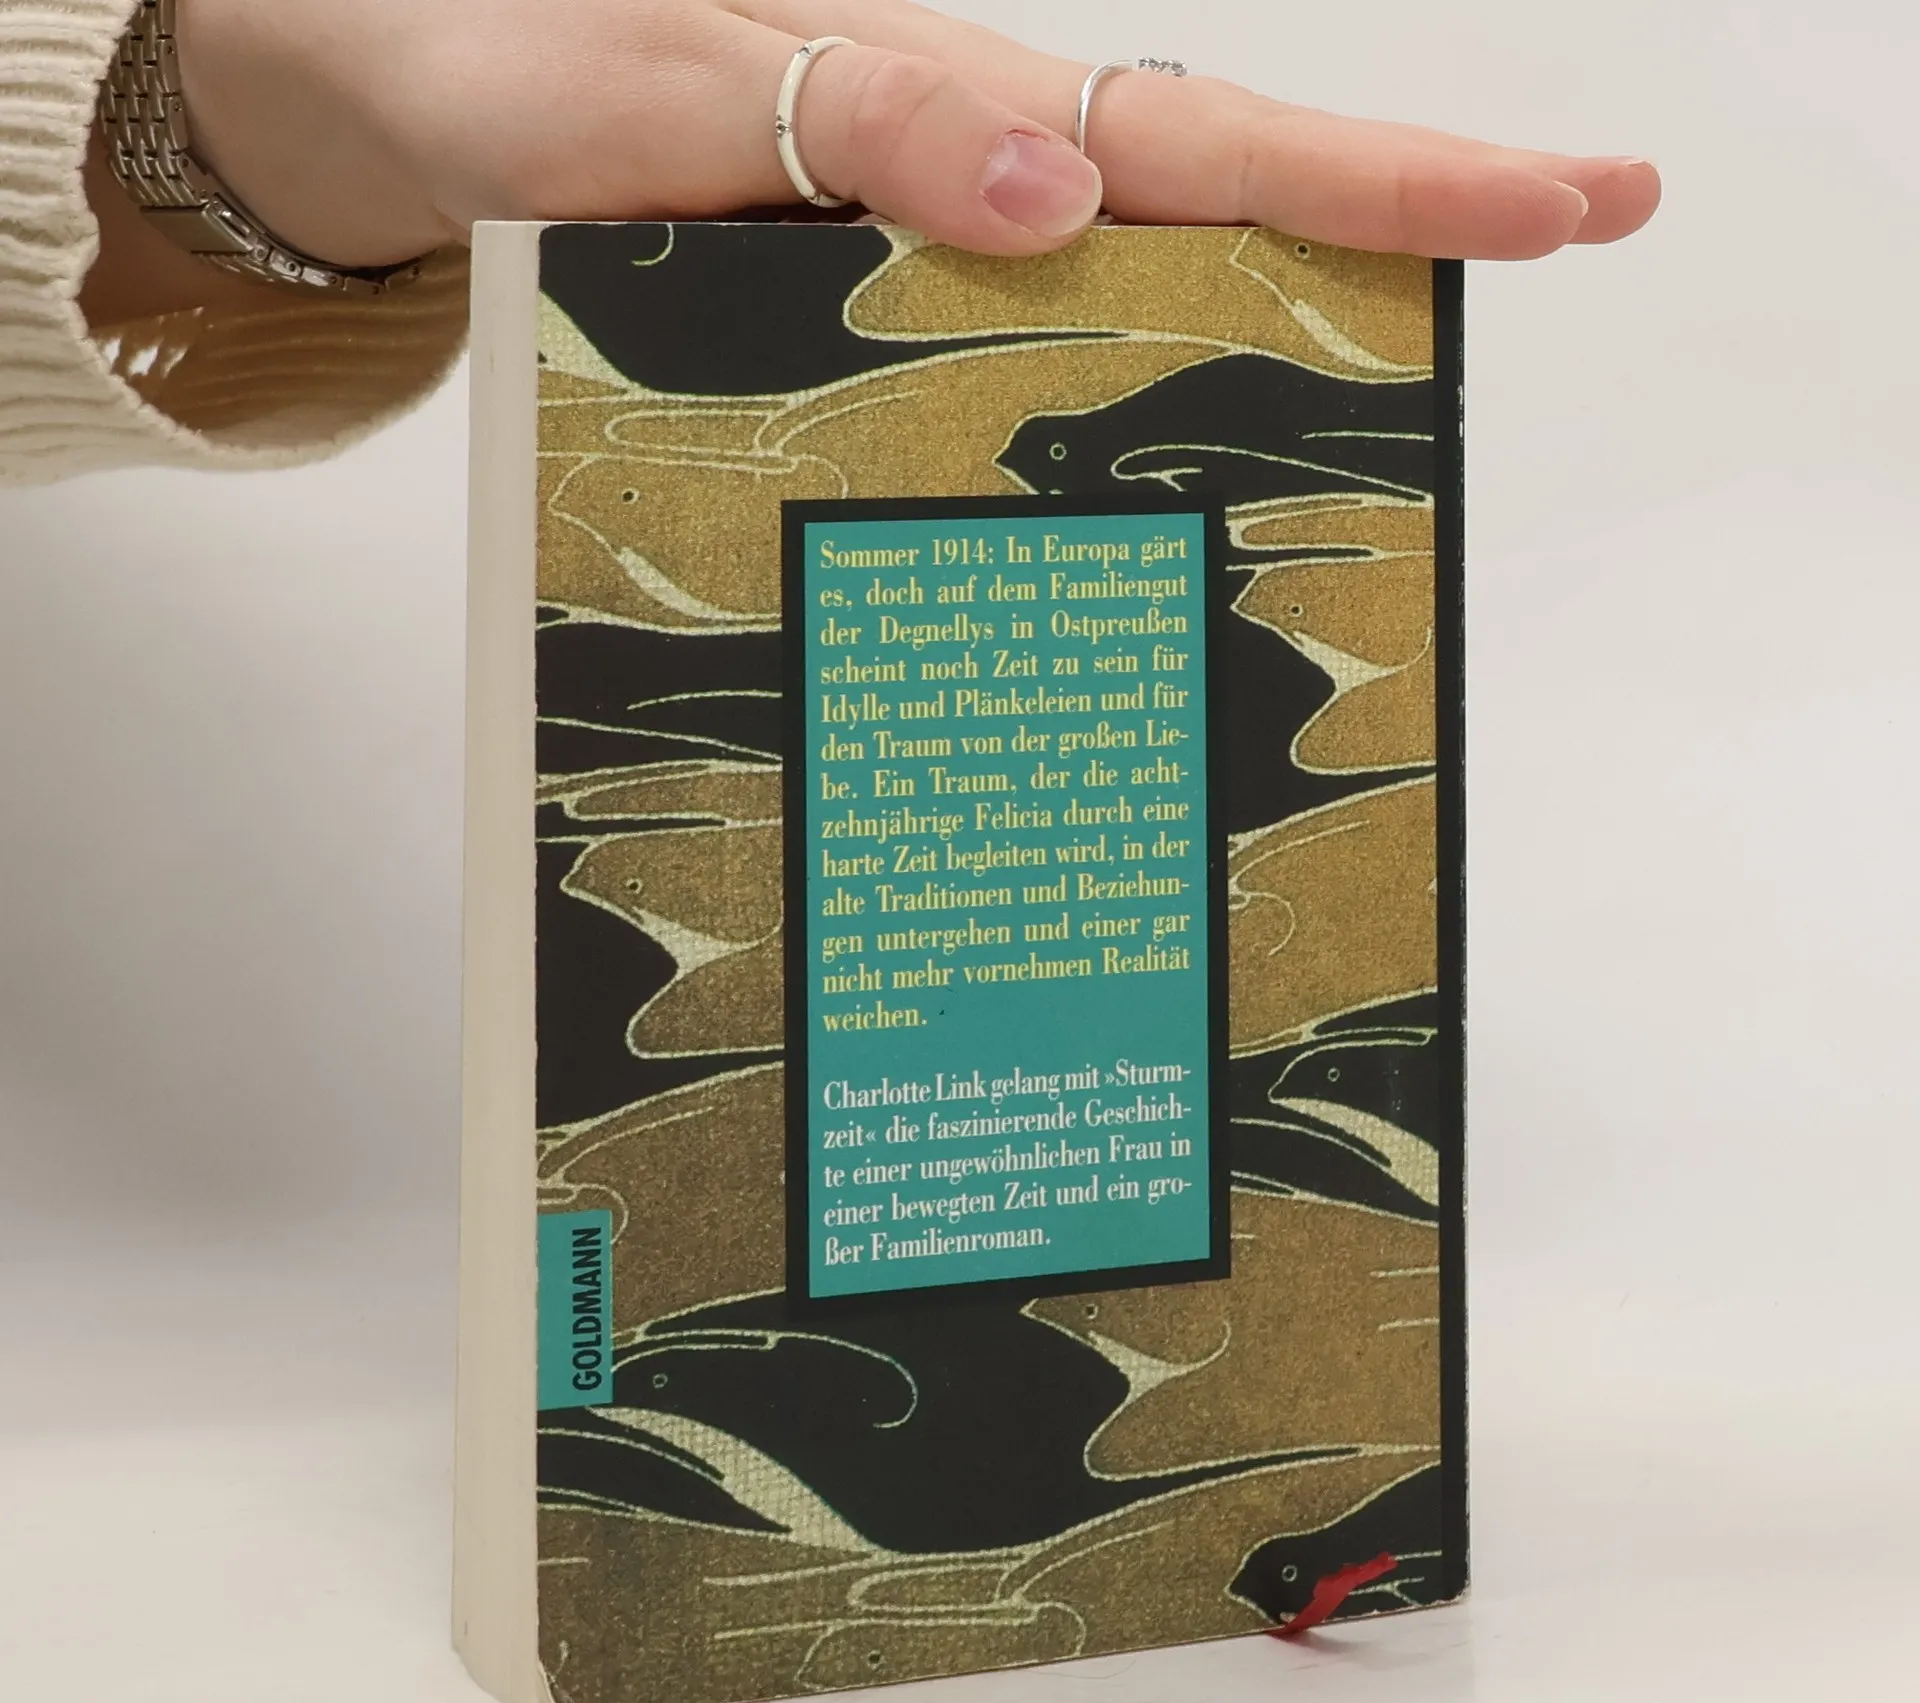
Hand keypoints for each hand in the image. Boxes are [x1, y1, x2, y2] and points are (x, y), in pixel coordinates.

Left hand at [92, 0, 1658, 317]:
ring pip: (1128, 296)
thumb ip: (843, 122)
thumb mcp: (646, 92)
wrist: (383, 115)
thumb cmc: (496, 72)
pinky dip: (1087, 438)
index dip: (1388, 173)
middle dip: (1400, 222)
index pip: (1198, 134)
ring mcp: (918, 259)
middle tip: (1584, 234)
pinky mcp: (859, 325)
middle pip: (1213, 196)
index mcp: (935, 102)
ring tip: (1397, 435)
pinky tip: (1137, 520)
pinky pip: (1000, 378)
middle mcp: (953, 181)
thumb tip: (1058, 186)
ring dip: (1264, 350)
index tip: (1567, 200)